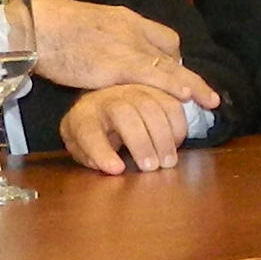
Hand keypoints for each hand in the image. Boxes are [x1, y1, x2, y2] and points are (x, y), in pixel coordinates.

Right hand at [27, 0, 224, 114]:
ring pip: (169, 65)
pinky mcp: (120, 64)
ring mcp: (128, 46)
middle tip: (199, 92)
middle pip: (169, 49)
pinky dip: (175, 86)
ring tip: (209, 100)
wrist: (40, 25)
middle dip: (185, 72)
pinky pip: (156, 77)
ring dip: (191, 84)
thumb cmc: (50, 28)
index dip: (169, 54)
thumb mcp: (81, 27)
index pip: (158, 34)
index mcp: (121, 19)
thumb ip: (96, 39)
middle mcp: (131, 29)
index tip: (173, 68)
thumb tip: (94, 51)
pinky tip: (189, 97)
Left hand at [55, 81, 194, 172]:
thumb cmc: (93, 131)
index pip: (88, 132)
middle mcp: (108, 98)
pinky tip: (176, 144)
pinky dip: (178, 126)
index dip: (101, 152)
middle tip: (151, 168)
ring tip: (168, 162)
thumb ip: (92, 157)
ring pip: (151, 107)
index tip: (117, 170)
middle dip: (141, 143)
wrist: (104, 102)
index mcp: (84, 116)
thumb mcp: (81, 147)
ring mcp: (133, 90)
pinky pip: (172, 104)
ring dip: (163, 137)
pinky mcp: (155, 89)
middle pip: (124, 114)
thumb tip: (113, 168)